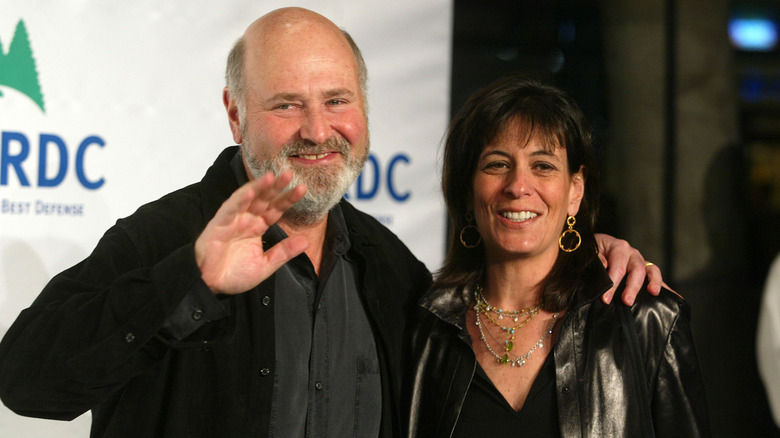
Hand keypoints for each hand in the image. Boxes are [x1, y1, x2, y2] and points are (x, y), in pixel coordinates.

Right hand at [194, 171, 307, 294]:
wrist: (210, 285)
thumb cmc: (233, 274)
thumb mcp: (265, 265)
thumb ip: (284, 252)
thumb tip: (306, 241)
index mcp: (257, 227)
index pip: (276, 209)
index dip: (288, 199)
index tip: (302, 189)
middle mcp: (246, 220)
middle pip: (264, 199)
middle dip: (276, 187)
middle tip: (289, 174)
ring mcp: (232, 220)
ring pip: (247, 198)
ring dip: (258, 187)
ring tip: (270, 176)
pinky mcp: (218, 224)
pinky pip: (230, 209)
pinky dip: (239, 199)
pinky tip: (249, 190)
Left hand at [595, 233, 662, 304]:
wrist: (596, 247)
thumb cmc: (593, 251)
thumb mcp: (590, 251)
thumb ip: (596, 258)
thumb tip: (605, 265)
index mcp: (618, 247)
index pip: (617, 267)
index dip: (612, 284)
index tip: (606, 299)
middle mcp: (632, 253)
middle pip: (636, 270)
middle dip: (632, 287)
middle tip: (626, 302)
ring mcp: (641, 261)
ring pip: (651, 271)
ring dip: (654, 282)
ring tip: (653, 293)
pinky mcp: (645, 270)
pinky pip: (657, 278)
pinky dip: (666, 287)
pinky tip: (675, 297)